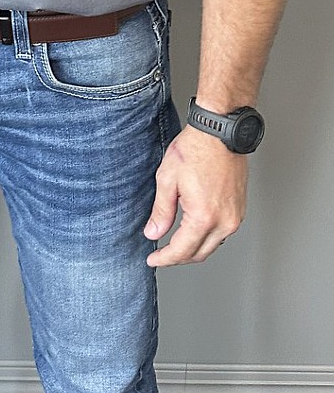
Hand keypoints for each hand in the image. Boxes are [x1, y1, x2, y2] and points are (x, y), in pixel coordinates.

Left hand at [144, 126, 247, 266]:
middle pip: (199, 253)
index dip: (165, 259)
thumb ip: (161, 211)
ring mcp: (235, 216)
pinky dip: (206, 238)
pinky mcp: (240, 209)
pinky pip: (222, 233)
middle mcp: (224, 221)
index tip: (153, 260)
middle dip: (178, 258)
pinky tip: (193, 231)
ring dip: (193, 249)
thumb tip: (153, 233)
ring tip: (174, 244)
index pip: (182, 251)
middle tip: (161, 255)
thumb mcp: (167, 180)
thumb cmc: (195, 149)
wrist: (219, 132)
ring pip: (213, 246)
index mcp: (204, 216)